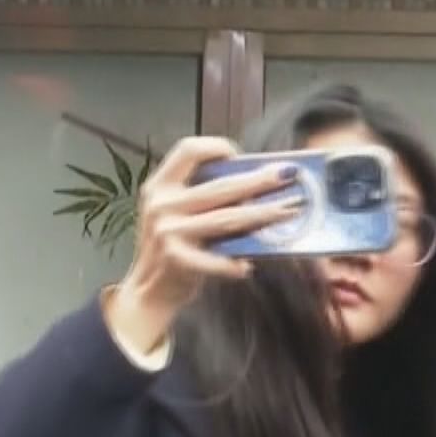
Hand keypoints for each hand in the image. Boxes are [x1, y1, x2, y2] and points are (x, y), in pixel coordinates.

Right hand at [106, 137, 301, 352]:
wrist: (146, 289)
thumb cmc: (172, 245)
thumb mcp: (175, 211)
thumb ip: (202, 194)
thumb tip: (255, 181)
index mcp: (160, 185)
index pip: (188, 150)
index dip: (217, 147)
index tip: (240, 158)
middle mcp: (161, 204)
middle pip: (219, 186)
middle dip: (259, 180)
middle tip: (288, 176)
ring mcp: (168, 231)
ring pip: (226, 218)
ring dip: (262, 214)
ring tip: (289, 211)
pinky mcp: (177, 259)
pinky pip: (217, 258)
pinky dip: (234, 263)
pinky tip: (248, 266)